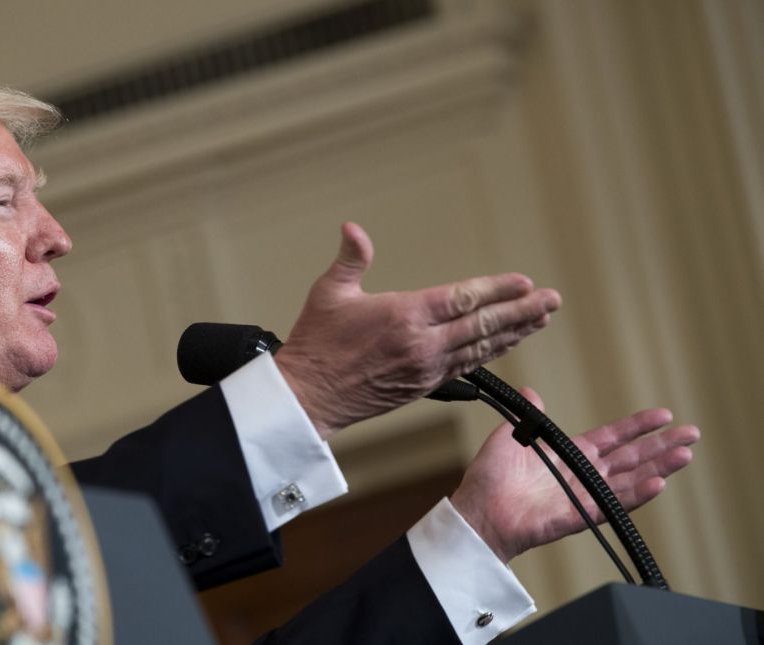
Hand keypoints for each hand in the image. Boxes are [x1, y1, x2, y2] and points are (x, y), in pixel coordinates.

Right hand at [274, 222, 560, 438]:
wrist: (308, 397)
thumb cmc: (316, 345)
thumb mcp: (329, 293)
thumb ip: (351, 259)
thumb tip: (353, 228)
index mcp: (403, 316)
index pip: (463, 299)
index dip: (497, 290)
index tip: (524, 282)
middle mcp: (422, 344)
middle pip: (484, 326)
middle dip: (522, 311)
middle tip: (552, 300)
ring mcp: (425, 368)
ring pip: (481, 349)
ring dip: (515, 333)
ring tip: (540, 319)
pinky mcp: (423, 386)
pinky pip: (467, 366)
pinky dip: (491, 353)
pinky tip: (505, 344)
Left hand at [450, 388, 699, 562]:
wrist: (478, 511)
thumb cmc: (490, 478)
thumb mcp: (509, 437)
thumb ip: (527, 416)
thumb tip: (531, 391)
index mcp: (569, 454)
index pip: (613, 437)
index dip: (638, 427)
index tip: (663, 416)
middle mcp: (583, 474)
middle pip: (631, 458)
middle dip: (662, 446)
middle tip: (692, 434)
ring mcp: (584, 495)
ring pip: (630, 480)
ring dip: (659, 468)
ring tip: (685, 455)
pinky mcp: (580, 515)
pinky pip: (613, 504)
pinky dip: (636, 494)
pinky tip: (658, 483)